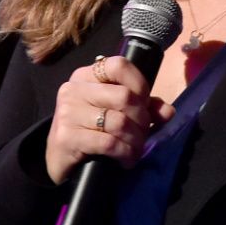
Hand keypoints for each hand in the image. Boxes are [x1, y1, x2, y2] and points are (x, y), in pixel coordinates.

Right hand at [44, 55, 175, 183]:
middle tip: (143, 134)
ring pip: (118, 122)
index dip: (140, 84)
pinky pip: (108, 142)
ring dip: (135, 140)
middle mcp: (74, 89)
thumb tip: (168, 112)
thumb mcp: (115, 113)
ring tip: (136, 149)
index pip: (119, 65)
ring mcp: (67, 113)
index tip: (145, 104)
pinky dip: (124, 153)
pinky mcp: (66, 137)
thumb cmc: (89, 131)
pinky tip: (127, 159)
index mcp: (86, 76)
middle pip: (124, 96)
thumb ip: (143, 107)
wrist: (58, 159)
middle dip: (141, 119)